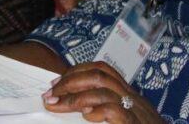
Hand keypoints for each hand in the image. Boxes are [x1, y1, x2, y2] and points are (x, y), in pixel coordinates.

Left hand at [42, 62, 162, 122]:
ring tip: (57, 105)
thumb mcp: (127, 121)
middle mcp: (134, 99)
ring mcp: (138, 111)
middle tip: (50, 93)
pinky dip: (98, 111)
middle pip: (99, 74)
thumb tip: (80, 110)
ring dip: (76, 95)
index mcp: (131, 96)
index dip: (77, 72)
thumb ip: (108, 113)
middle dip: (71, 80)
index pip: (102, 70)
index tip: (56, 82)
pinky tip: (86, 115)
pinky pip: (116, 111)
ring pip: (104, 89)